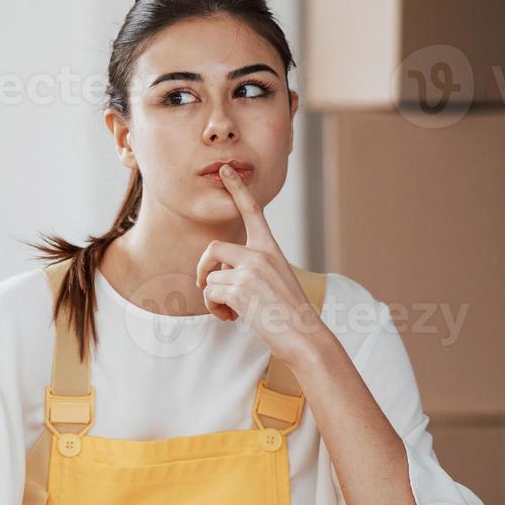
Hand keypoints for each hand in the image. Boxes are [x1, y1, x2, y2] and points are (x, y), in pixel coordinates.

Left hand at [196, 164, 323, 364]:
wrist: (303, 334)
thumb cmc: (286, 312)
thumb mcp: (273, 280)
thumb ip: (249, 268)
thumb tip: (213, 276)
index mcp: (270, 248)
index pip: (252, 212)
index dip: (237, 189)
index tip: (226, 170)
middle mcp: (260, 254)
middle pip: (213, 249)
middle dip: (202, 268)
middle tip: (203, 285)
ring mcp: (250, 270)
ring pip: (210, 277)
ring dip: (214, 298)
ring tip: (232, 311)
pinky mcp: (240, 288)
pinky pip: (210, 294)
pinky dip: (215, 309)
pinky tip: (232, 318)